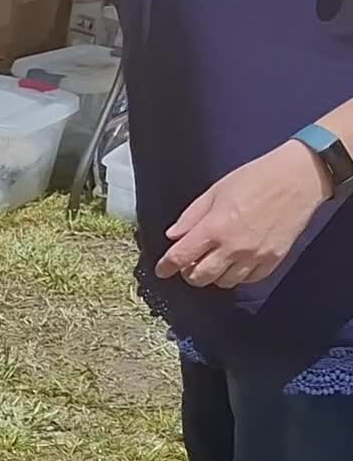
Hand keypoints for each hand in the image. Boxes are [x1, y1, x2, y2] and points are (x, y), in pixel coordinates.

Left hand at [156, 139, 331, 288]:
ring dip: (214, 275)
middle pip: (199, 277)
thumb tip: (172, 236)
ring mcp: (255, 255)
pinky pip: (249, 279)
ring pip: (224, 282)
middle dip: (189, 273)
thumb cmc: (255, 179)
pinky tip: (236, 263)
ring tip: (215, 260)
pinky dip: (238, 275)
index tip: (162, 270)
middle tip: (190, 263)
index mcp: (214, 228)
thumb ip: (191, 217)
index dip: (166, 267)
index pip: (180, 257)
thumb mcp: (214, 192)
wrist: (298, 178)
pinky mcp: (274, 259)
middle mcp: (233, 247)